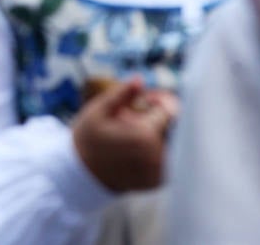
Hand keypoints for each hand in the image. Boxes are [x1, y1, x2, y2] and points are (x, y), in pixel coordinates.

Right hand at [71, 78, 176, 192]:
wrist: (81, 175)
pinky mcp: (160, 180)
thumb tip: (139, 79)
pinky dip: (162, 148)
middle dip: (163, 115)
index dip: (158, 99)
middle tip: (142, 112)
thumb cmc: (87, 140)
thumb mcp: (97, 111)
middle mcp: (158, 156)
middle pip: (177, 126)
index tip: (145, 99)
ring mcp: (160, 171)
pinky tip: (141, 145)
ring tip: (140, 129)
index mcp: (144, 135)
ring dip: (164, 132)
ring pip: (176, 143)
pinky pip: (171, 159)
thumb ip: (121, 94)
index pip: (170, 108)